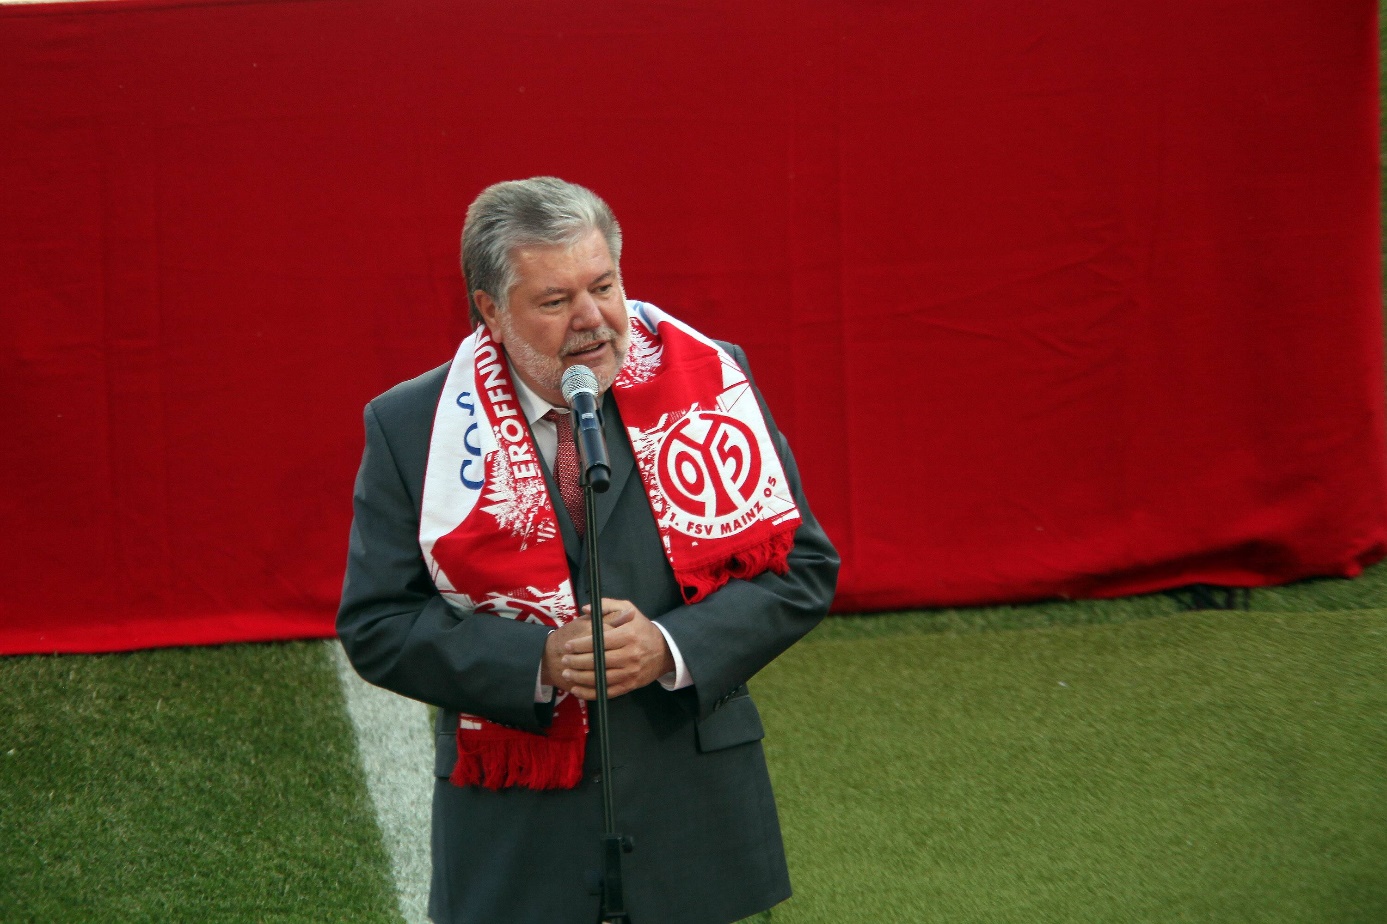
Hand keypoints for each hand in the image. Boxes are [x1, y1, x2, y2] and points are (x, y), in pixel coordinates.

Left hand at [544, 599, 674, 700]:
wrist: (665, 651)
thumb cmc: (642, 629)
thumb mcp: (629, 610)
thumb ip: (607, 606)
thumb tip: (586, 609)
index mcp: (628, 636)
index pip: (600, 642)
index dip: (581, 645)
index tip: (568, 646)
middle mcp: (630, 655)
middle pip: (598, 661)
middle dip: (577, 662)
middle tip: (564, 660)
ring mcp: (630, 672)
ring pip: (601, 678)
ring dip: (580, 678)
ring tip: (567, 673)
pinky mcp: (630, 685)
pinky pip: (607, 692)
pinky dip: (590, 693)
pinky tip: (577, 689)